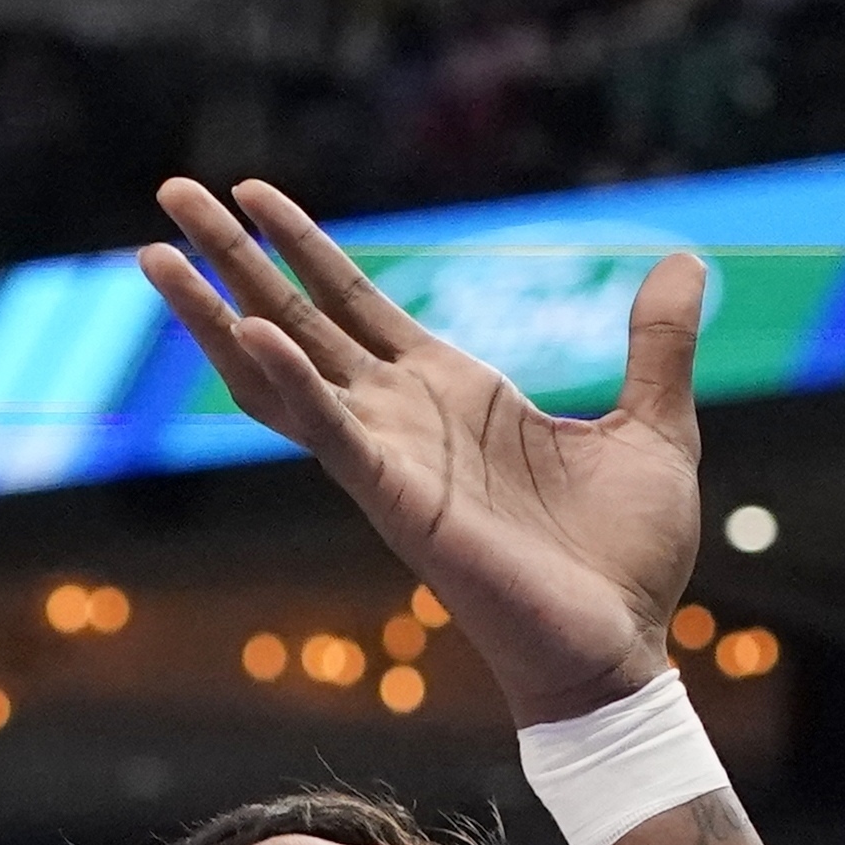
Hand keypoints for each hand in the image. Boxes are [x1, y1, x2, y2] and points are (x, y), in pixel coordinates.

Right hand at [137, 179, 708, 724]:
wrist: (624, 652)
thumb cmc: (629, 559)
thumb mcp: (655, 425)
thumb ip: (658, 343)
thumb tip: (688, 263)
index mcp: (453, 393)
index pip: (355, 302)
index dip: (302, 245)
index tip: (250, 192)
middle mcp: (404, 418)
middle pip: (296, 318)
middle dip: (233, 256)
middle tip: (170, 192)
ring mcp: (391, 458)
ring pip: (283, 371)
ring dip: (217, 315)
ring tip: (156, 255)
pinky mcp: (397, 501)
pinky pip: (328, 433)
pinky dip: (287, 384)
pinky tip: (249, 335)